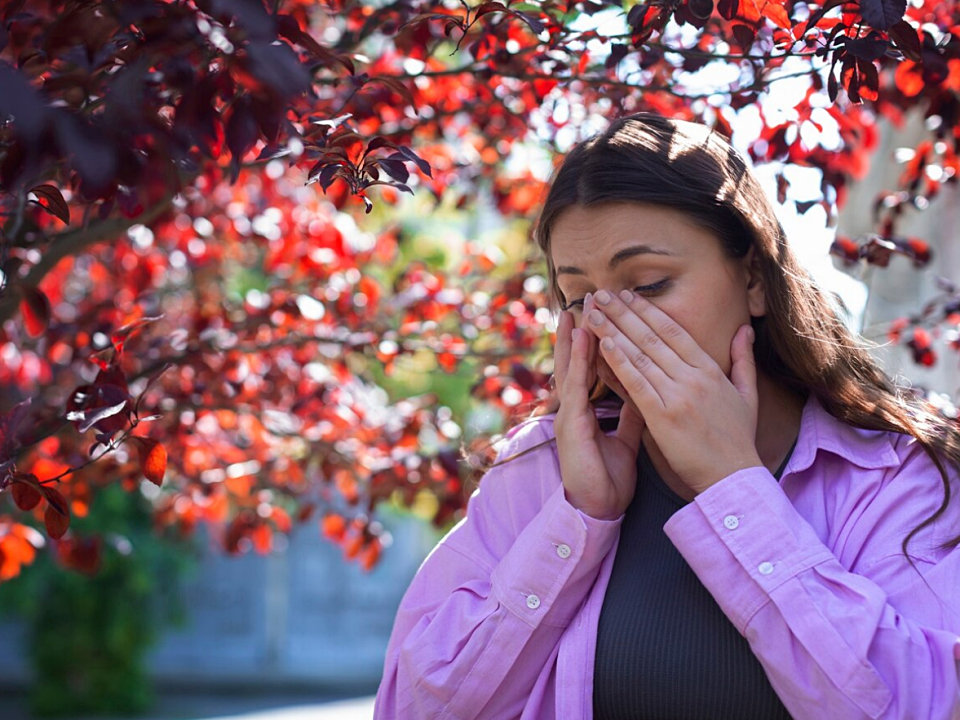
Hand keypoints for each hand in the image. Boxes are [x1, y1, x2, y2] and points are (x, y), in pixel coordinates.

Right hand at [553, 306, 645, 519]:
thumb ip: (633, 412)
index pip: (593, 367)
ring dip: (575, 336)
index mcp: (588, 409)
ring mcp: (570, 414)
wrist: (599, 509)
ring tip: (582, 306)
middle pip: (578, 361)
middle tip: (590, 298)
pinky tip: (582, 339)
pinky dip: (578, 361)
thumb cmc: (608, 477)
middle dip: (584, 329)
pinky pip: (575, 386)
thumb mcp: (626, 437)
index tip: (609, 312)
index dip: (600, 340)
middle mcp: (575, 407)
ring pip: (572, 366)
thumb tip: (647, 390)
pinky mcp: (570, 425)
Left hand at [585, 289, 760, 494]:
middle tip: (601, 294)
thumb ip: (743, 360)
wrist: (733, 477)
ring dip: (613, 331)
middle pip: (652, 337)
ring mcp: (678, 396)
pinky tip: (603, 345)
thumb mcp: (747, 395)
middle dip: (623, 313)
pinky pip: (637, 383)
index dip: (648, 311)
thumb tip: (744, 330)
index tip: (628, 295)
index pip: (674, 331)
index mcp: (710, 370)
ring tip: (593, 313)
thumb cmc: (737, 439)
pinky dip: (619, 362)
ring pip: (640, 355)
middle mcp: (694, 377)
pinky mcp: (664, 417)